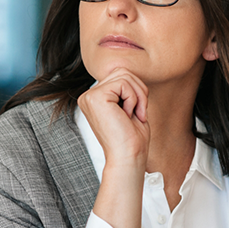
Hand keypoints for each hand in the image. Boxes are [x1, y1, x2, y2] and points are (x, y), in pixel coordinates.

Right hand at [77, 68, 149, 227]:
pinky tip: (128, 115)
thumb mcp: (130, 107)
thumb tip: (128, 70)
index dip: (136, 90)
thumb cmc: (132, 138)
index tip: (139, 112)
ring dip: (138, 95)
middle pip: (122, 71)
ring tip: (135, 114)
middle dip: (139, 90)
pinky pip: (123, 83)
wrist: (128, 157)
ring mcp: (89, 96)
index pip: (120, 76)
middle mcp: (88, 96)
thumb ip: (126, 88)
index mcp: (95, 99)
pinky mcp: (95, 97)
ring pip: (124, 75)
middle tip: (141, 112)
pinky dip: (133, 98)